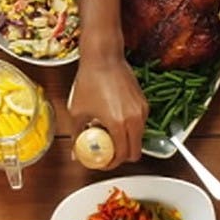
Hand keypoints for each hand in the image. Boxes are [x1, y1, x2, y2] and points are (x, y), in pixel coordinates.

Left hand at [69, 53, 146, 168]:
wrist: (103, 57)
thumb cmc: (90, 79)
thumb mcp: (77, 111)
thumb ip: (76, 135)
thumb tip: (75, 153)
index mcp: (118, 123)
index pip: (121, 155)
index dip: (111, 163)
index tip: (103, 162)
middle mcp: (135, 119)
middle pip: (135, 152)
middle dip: (122, 157)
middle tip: (108, 154)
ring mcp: (142, 110)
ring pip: (139, 138)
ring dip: (126, 142)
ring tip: (109, 134)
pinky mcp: (144, 103)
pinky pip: (140, 125)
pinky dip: (130, 129)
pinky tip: (114, 121)